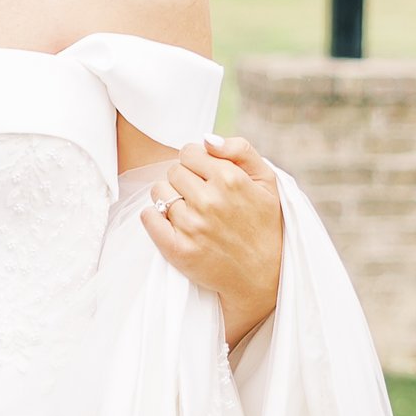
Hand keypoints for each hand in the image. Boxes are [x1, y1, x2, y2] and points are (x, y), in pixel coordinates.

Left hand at [139, 135, 284, 346]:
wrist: (263, 276)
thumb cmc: (264, 223)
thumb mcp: (267, 181)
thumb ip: (240, 150)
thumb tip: (206, 139)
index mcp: (229, 179)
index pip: (189, 152)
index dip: (195, 161)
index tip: (204, 175)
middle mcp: (209, 201)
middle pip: (173, 170)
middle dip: (184, 179)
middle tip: (198, 195)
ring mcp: (192, 226)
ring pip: (159, 192)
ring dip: (170, 198)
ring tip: (189, 210)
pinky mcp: (178, 249)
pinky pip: (149, 217)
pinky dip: (154, 216)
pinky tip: (168, 221)